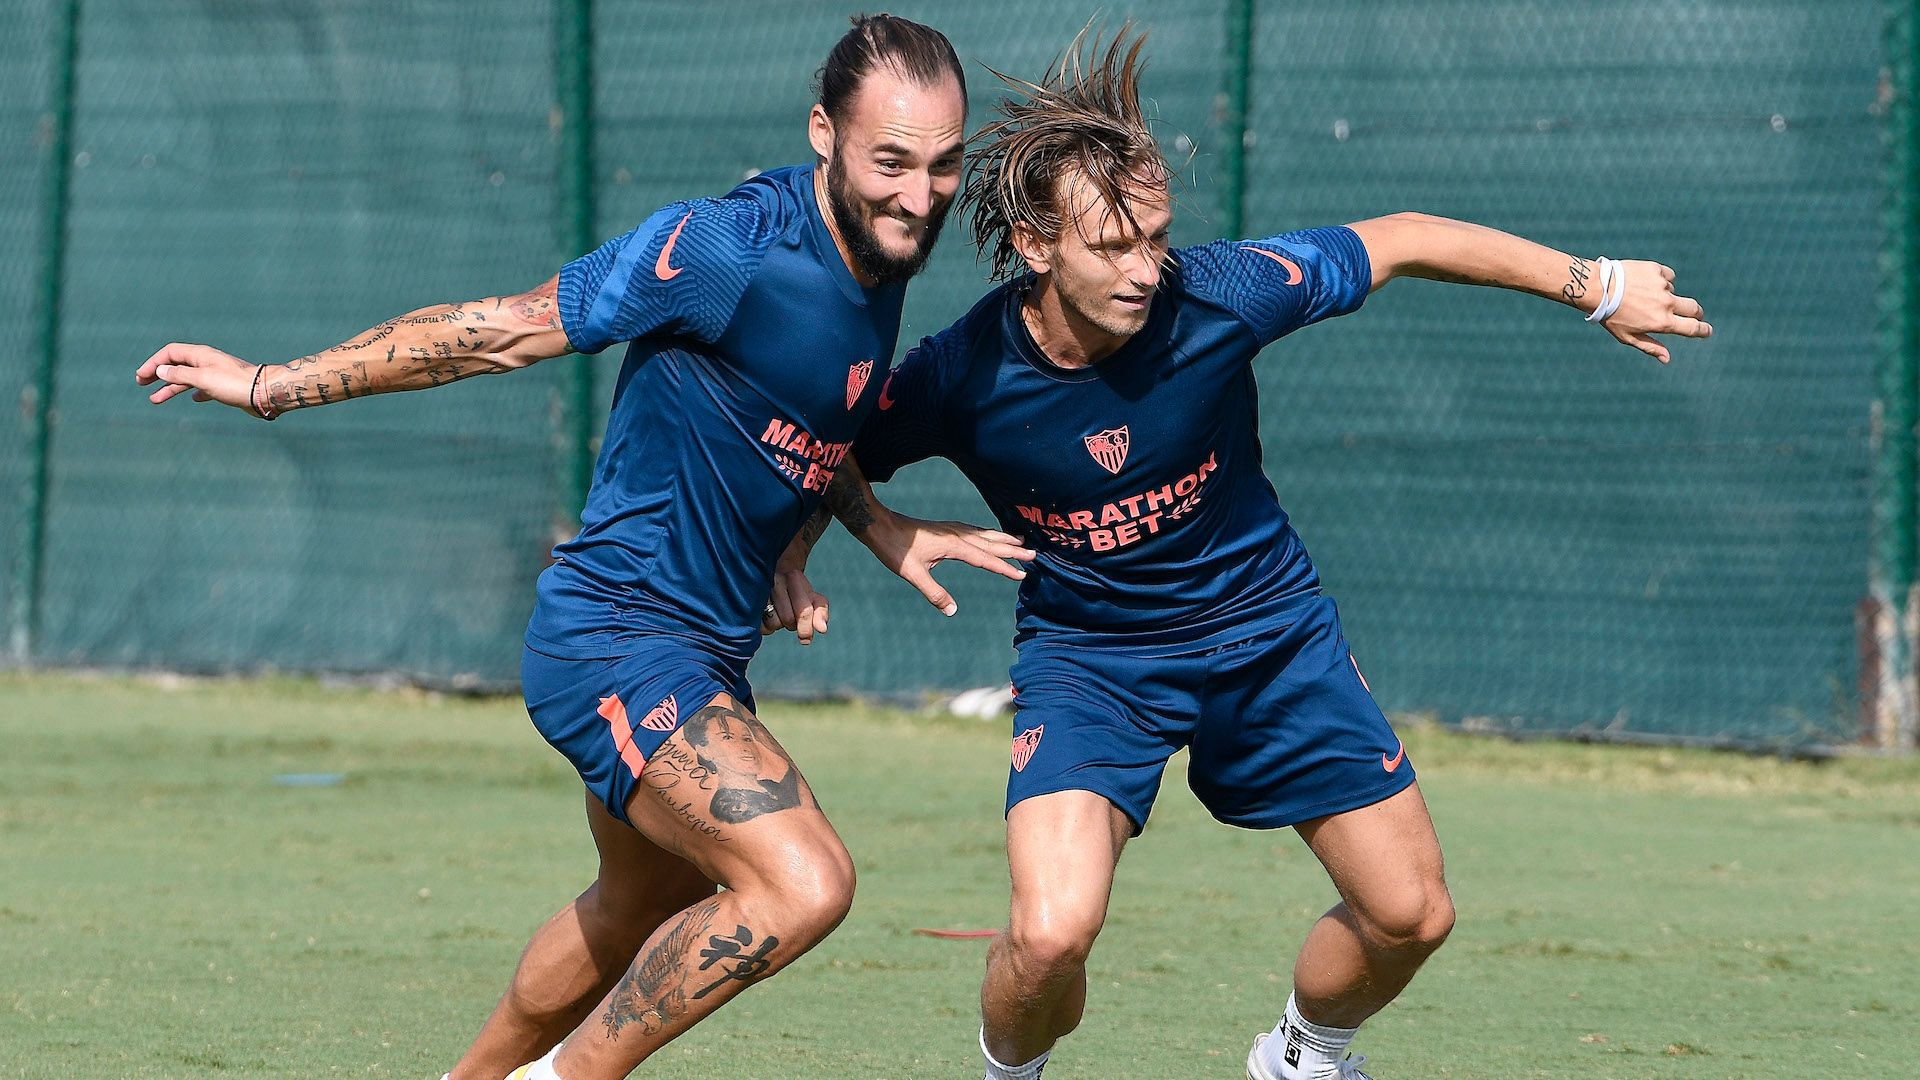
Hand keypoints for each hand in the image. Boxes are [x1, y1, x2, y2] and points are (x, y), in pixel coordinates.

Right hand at [136, 343, 261, 411]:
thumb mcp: (202, 378)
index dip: (153, 363)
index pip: (170, 352)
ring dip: (170, 388)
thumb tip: (160, 370)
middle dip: (158, 374)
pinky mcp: (225, 386)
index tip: (141, 376)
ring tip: (154, 400)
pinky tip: (192, 399)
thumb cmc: (234, 384)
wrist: (265, 393)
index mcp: (200, 355)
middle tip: (141, 384)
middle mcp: (207, 361)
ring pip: (187, 379)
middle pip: (176, 364)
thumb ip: (180, 374)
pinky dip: (194, 392)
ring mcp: (216, 374)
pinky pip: (204, 387)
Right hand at [762, 532, 829, 643]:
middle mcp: (775, 580)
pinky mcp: (746, 600)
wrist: (769, 576)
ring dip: (776, 625)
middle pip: (789, 619)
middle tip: (787, 617)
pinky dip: (763, 627)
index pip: (805, 610)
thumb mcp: (812, 599)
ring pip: (773, 623)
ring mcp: (758, 588)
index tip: (806, 639)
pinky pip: (760, 626)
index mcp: (794, 577)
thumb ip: (820, 612)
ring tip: (774, 614)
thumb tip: (822, 629)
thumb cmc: (795, 592)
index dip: (806, 629)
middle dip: (791, 624)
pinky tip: (763, 616)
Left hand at [863, 514, 1034, 616]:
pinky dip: (988, 533)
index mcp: (953, 546)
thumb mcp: (913, 574)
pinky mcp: (945, 528)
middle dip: (1013, 551)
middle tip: (1034, 555)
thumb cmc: (895, 549)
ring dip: (1003, 539)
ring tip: (1020, 541)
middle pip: (991, 543)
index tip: (1022, 575)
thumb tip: (952, 611)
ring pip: (984, 534)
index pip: (985, 559)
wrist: (879, 524)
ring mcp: (952, 529)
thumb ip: (934, 593)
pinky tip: (988, 535)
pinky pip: (974, 530)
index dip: (1005, 568)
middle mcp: (957, 535)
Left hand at [1601, 261, 1711, 363]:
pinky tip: (1644, 283)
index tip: (1707, 331)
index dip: (1703, 330)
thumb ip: (1650, 347)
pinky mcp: (1657, 270)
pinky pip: (1667, 276)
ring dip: (1665, 295)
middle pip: (1694, 308)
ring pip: (1674, 292)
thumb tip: (1667, 359)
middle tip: (1692, 314)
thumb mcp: (1628, 337)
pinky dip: (1660, 280)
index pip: (1693, 328)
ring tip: (1642, 297)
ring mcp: (1663, 285)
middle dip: (1696, 313)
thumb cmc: (1611, 316)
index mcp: (1662, 322)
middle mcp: (1666, 303)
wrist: (1598, 288)